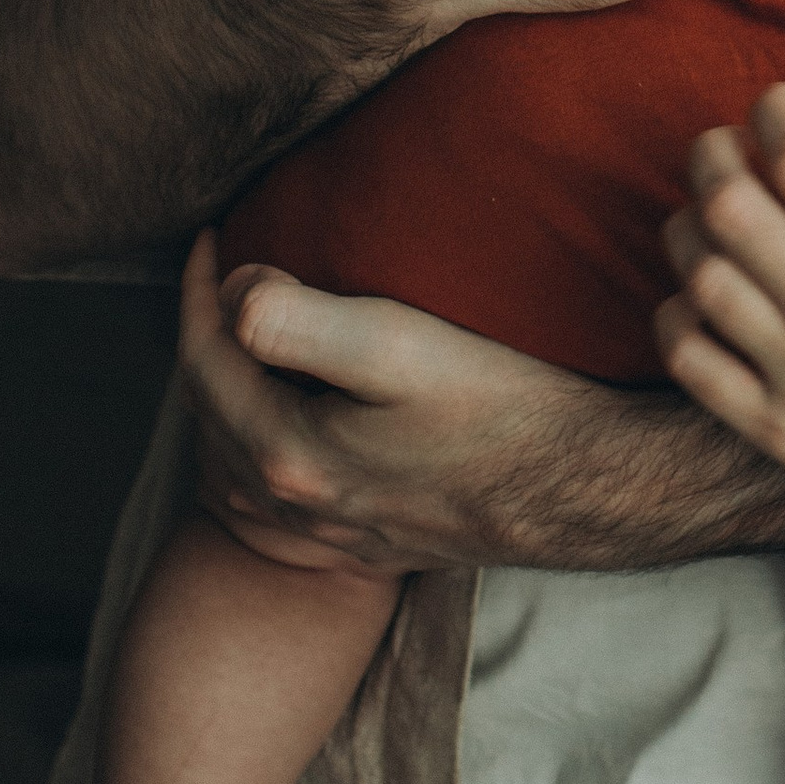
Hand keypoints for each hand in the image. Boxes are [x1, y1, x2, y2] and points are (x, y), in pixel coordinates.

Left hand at [179, 234, 784, 576]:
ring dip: (225, 407)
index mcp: (288, 454)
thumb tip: (233, 290)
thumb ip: (300, 320)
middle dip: (205, 344)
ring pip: (237, 469)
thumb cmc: (504, 409)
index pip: (206, 360)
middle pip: (212, 416)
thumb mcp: (399, 345)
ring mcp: (335, 535)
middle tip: (220, 282)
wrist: (586, 490)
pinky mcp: (374, 547)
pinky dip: (258, 465)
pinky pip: (279, 511)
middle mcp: (299, 507)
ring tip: (242, 349)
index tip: (212, 236)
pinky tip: (284, 442)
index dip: (198, 291)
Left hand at [656, 87, 784, 576]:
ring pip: (700, 272)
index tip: (775, 104)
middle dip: (713, 153)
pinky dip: (676, 310)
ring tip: (706, 213)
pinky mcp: (771, 430)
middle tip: (720, 143)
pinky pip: (687, 355)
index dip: (775, 113)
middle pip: (733, 206)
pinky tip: (699, 293)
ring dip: (688, 223)